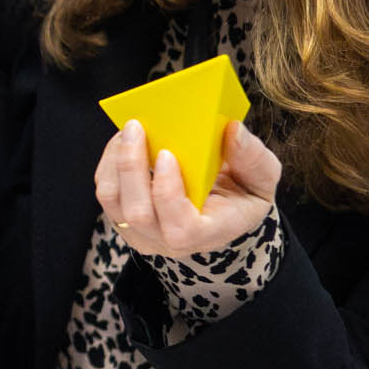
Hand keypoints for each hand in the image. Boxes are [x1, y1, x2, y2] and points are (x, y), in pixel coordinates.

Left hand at [96, 118, 280, 256]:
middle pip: (137, 213)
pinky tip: (125, 140)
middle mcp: (168, 241)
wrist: (221, 211)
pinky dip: (110, 162)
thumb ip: (253, 158)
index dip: (168, 193)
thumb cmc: (243, 195)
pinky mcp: (123, 218)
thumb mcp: (262, 178)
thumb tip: (232, 129)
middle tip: (136, 127)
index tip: (167, 154)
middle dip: (132, 166)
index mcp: (207, 234)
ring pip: (113, 201)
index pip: (180, 227)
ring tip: (129, 129)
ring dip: (116, 160)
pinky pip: (106, 191)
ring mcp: (141, 233)